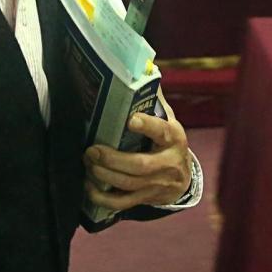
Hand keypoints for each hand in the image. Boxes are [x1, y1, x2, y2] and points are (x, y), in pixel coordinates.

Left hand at [84, 93, 191, 210]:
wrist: (183, 179)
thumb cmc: (167, 142)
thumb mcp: (167, 119)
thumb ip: (154, 100)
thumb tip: (143, 69)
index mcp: (174, 138)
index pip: (162, 131)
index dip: (147, 126)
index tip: (130, 119)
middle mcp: (168, 164)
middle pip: (140, 165)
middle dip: (112, 159)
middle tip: (91, 150)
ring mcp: (157, 185)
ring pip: (128, 184)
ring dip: (103, 175)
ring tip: (87, 163)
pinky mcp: (146, 200)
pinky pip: (122, 203)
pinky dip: (102, 197)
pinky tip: (88, 187)